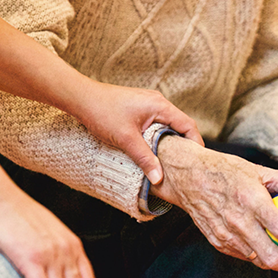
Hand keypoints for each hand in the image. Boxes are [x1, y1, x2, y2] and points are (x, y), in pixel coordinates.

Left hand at [73, 82, 203, 184]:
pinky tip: (153, 151)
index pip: (188, 125)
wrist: (80, 98)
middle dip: (184, 145)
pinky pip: (157, 124)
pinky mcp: (139, 109)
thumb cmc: (102, 112)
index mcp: (160, 106)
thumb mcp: (126, 139)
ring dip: (170, 142)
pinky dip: (159, 137)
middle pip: (180, 125)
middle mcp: (158, 102)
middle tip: (185, 165)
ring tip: (170, 161)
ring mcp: (148, 104)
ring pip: (168, 126)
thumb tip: (159, 179)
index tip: (197, 161)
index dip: (195, 143)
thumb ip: (145, 159)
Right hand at [150, 136, 277, 272]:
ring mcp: (225, 235)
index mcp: (251, 201)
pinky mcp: (217, 242)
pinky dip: (259, 255)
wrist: (188, 176)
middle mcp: (238, 222)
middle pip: (272, 258)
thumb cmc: (226, 170)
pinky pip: (244, 256)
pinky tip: (268, 247)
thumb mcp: (261, 170)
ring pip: (258, 261)